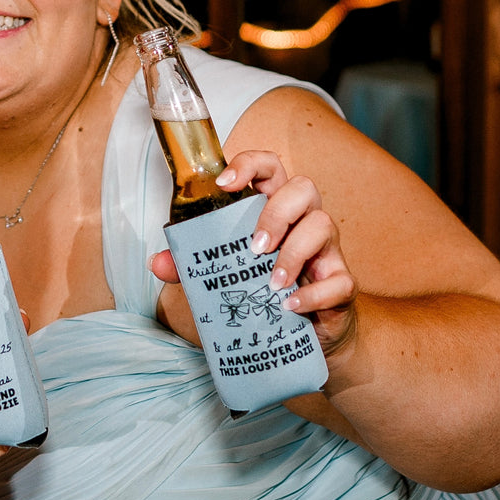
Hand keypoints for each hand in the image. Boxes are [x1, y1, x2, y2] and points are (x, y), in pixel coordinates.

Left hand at [150, 150, 357, 356]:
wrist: (311, 334)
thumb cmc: (265, 291)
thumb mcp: (226, 276)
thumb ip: (191, 267)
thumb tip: (157, 263)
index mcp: (275, 209)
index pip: (270, 167)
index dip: (250, 164)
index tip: (225, 182)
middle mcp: (304, 222)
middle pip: (303, 188)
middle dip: (276, 212)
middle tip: (254, 247)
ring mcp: (327, 251)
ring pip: (324, 225)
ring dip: (294, 252)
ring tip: (271, 283)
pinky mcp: (342, 284)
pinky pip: (338, 280)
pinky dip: (313, 294)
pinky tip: (290, 306)